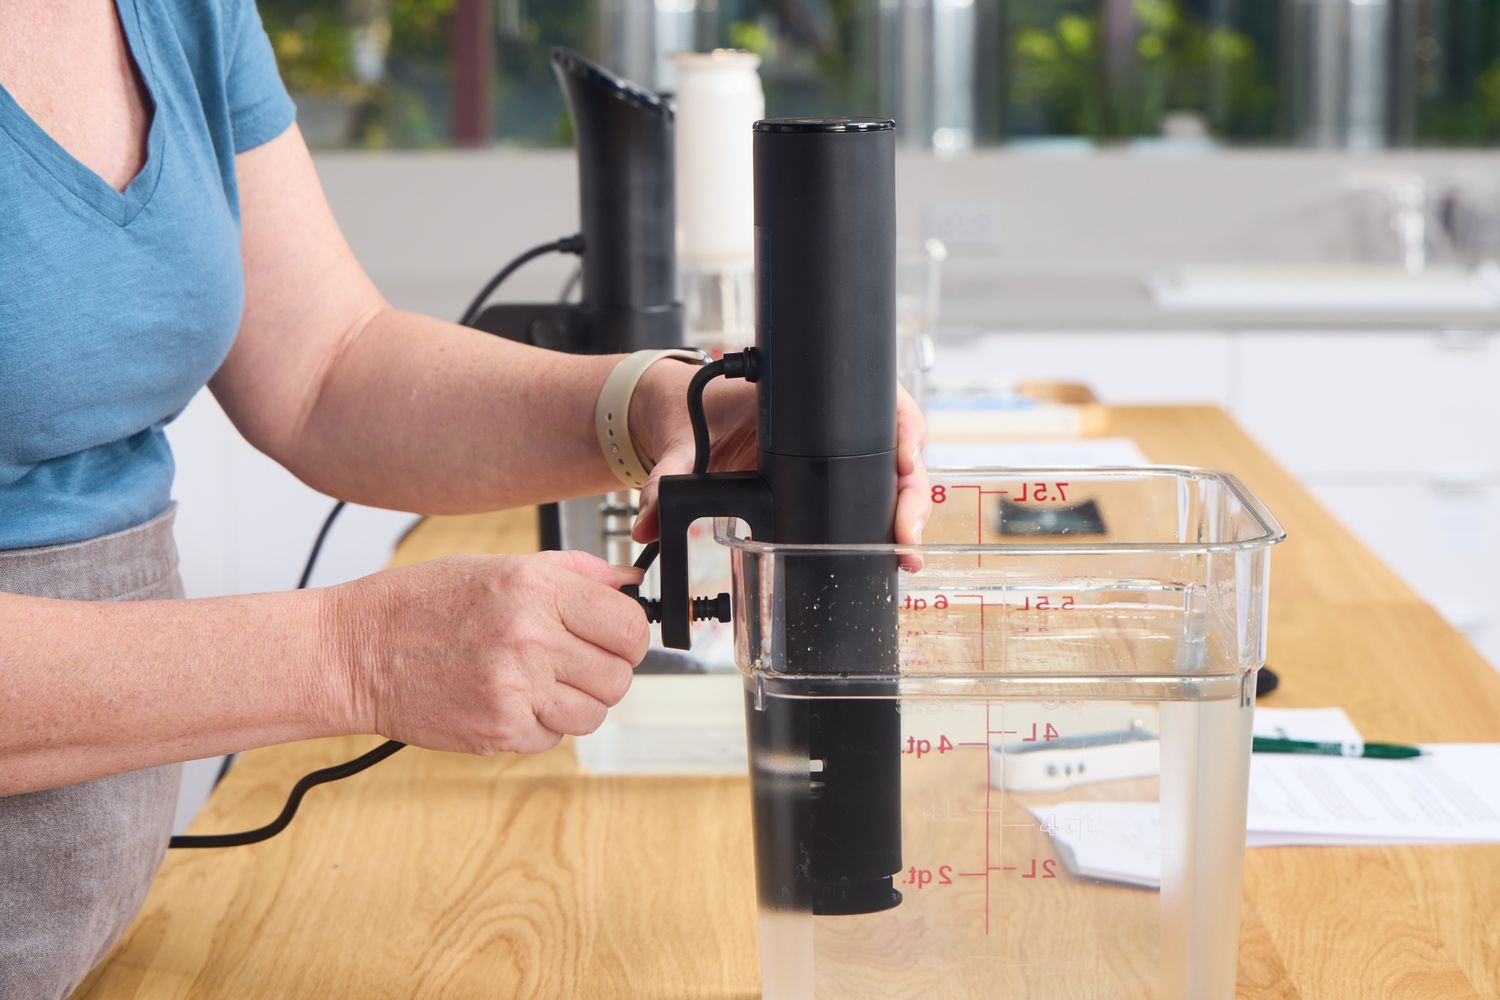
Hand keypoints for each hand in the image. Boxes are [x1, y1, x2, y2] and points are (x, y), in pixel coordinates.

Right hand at [328, 550, 649, 754]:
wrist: (355, 652)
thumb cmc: (420, 604)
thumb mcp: (498, 567)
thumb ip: (573, 572)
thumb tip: (627, 583)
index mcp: (536, 588)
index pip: (629, 625)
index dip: (627, 634)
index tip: (614, 637)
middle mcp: (531, 637)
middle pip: (620, 675)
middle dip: (604, 671)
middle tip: (573, 662)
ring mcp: (516, 689)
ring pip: (594, 713)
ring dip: (574, 702)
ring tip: (537, 681)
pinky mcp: (499, 730)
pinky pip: (554, 738)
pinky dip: (539, 725)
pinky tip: (507, 699)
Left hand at [629, 361, 930, 546]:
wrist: (680, 415)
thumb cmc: (691, 413)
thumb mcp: (681, 441)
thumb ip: (666, 476)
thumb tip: (648, 519)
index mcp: (803, 395)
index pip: (874, 400)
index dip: (902, 430)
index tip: (905, 462)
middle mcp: (830, 418)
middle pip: (896, 444)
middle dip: (911, 489)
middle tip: (906, 532)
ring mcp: (835, 447)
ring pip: (892, 473)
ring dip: (906, 511)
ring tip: (905, 554)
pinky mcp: (830, 474)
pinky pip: (871, 491)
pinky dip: (887, 519)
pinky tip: (895, 553)